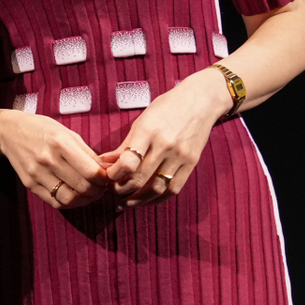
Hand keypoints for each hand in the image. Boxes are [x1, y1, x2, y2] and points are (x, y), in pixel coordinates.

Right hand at [0, 109, 111, 209]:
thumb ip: (88, 153)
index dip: (105, 179)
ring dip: (85, 200)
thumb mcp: (68, 134)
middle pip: (82, 187)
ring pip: (69, 199)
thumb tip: (106, 171)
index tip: (107, 178)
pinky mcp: (29, 184)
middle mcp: (47, 160)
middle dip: (98, 191)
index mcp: (60, 143)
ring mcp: (37, 173)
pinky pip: (54, 202)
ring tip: (89, 194)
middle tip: (101, 188)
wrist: (10, 131)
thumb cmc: (43, 129)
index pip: (91, 172)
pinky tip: (74, 196)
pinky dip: (69, 203)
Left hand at [101, 69, 228, 207]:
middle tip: (112, 192)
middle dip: (121, 189)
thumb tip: (103, 162)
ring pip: (156, 188)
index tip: (107, 177)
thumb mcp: (142, 120)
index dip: (114, 174)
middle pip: (140, 178)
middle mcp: (165, 145)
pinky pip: (173, 189)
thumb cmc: (166, 107)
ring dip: (138, 199)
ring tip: (125, 202)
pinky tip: (146, 200)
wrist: (201, 101)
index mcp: (149, 131)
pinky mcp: (192, 163)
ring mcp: (180, 156)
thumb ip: (125, 144)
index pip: (128, 161)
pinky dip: (157, 199)